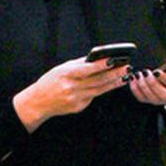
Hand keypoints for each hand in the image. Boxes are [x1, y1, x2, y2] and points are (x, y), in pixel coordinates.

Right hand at [14, 56, 130, 132]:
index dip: (101, 65)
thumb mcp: (61, 68)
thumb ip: (79, 64)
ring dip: (114, 83)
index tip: (114, 59)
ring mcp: (76, 99)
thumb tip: (98, 58)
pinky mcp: (79, 107)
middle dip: (114, 73)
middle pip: (97, 80)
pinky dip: (102, 90)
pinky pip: (93, 97)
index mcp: (65, 75)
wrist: (38, 102)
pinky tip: (111, 84)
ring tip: (125, 76)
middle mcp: (71, 88)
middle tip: (127, 67)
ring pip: (100, 90)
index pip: (87, 69)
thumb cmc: (50, 81)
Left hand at [128, 63, 165, 120]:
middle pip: (162, 95)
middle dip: (152, 85)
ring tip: (138, 75)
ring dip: (142, 87)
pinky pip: (142, 99)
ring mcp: (161, 101)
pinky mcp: (152, 101)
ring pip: (151, 98)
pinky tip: (132, 80)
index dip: (165, 79)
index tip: (157, 71)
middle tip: (145, 73)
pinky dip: (135, 90)